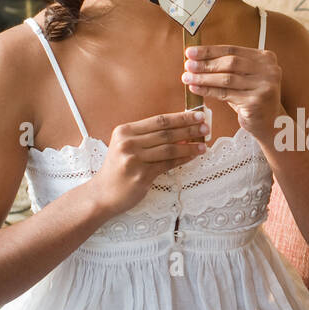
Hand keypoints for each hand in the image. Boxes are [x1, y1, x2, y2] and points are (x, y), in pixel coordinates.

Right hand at [91, 109, 208, 216]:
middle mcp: (128, 143)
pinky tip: (193, 156)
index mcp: (125, 131)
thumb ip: (149, 137)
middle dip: (189, 129)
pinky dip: (182, 159)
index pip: (158, 120)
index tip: (197, 116)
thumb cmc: (118, 168)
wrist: (103, 193)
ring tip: (203, 145)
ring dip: (189, 146)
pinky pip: (167, 164)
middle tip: (206, 128)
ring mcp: (134, 160)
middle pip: (165, 133)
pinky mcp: (141, 176)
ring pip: (169, 149)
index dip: (180, 117)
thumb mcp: (126, 146)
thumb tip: (181, 130)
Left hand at [181, 43, 282, 143]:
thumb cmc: (252, 98)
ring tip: (187, 77)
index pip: (233, 50)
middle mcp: (268, 70)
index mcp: (266, 58)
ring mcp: (264, 86)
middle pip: (230, 63)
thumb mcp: (245, 78)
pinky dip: (208, 91)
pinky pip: (225, 94)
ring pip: (226, 79)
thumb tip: (197, 59)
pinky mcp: (255, 102)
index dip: (210, 50)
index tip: (191, 52)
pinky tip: (196, 88)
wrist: (271, 123)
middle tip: (188, 65)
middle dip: (205, 64)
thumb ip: (228, 67)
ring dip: (203, 78)